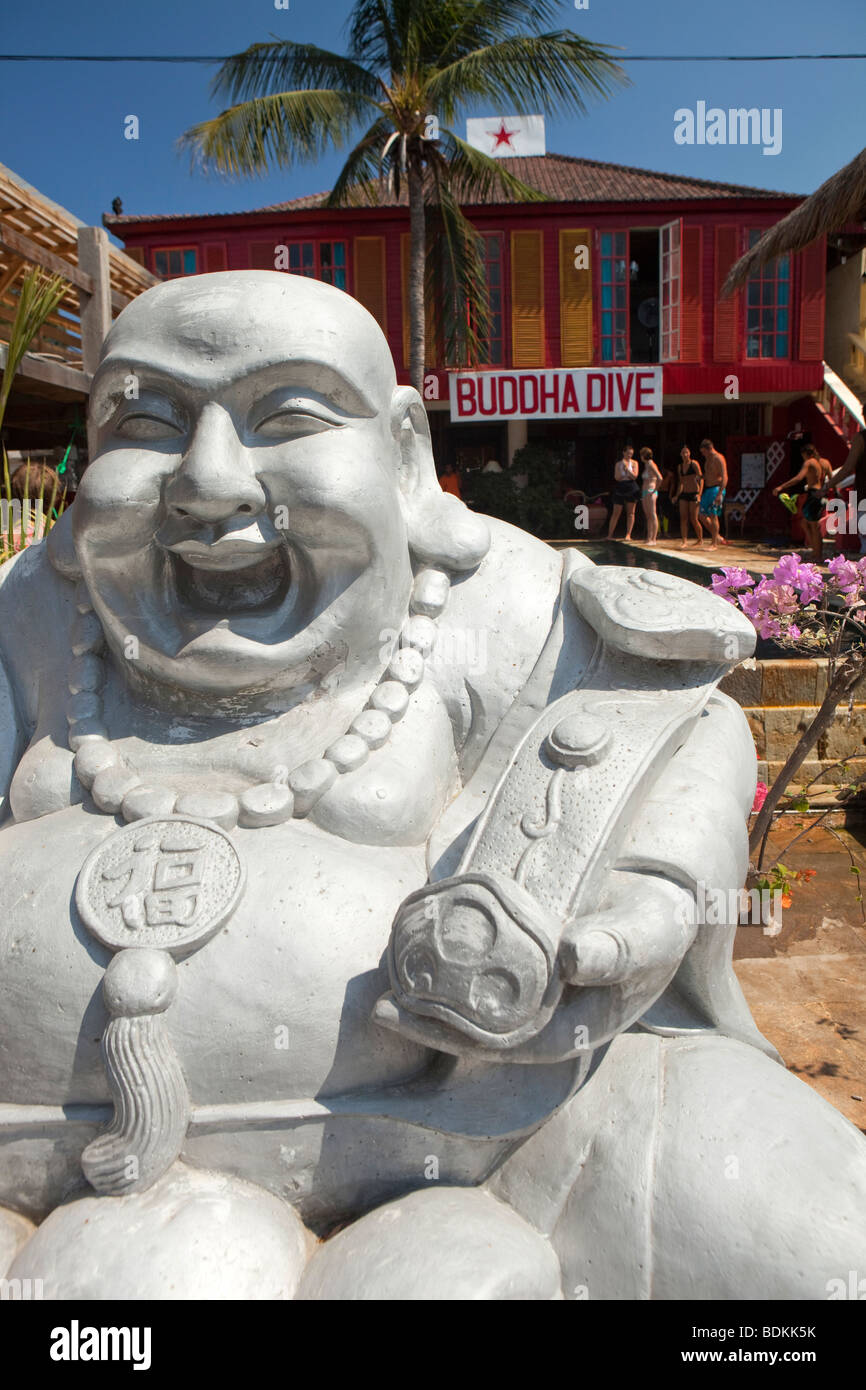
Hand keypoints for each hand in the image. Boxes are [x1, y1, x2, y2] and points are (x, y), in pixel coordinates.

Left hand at [374, 871, 696, 1062]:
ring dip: (429, 994)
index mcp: (577, 1025)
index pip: (510, 1044)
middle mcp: (550, 1012)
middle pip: (481, 1029)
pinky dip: (442, 958)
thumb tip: (570, 957)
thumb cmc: (659, 915)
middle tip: (381, 1007)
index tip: (410, 1019)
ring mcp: (532, 985)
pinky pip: (475, 964)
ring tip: (381, 982)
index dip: (457, 1038)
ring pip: (472, 1000)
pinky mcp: (519, 954)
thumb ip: (619, 946)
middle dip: (429, 1024)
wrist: (659, 884)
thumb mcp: (652, 929)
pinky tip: (407, 944)